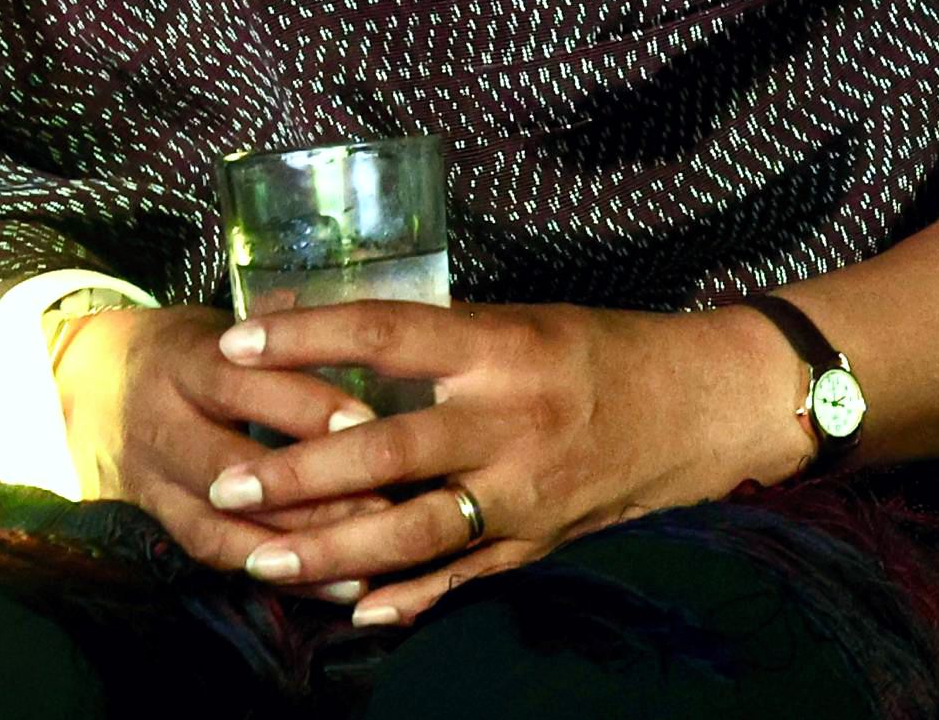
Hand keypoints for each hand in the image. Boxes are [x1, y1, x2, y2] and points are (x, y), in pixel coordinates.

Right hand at [56, 304, 401, 578]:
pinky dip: (271, 575)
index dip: (303, 406)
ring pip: (219, 524)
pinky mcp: (153, 521)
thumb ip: (287, 331)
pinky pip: (211, 555)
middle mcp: (162, 424)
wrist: (83, 381)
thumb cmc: (186, 347)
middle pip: (231, 466)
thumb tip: (365, 324)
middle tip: (382, 504)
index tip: (366, 423)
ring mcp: (151, 481)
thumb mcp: (225, 324)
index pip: (243, 385)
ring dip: (293, 548)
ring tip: (363, 562)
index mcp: (185, 362)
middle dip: (308, 491)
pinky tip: (325, 587)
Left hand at [204, 301, 805, 627]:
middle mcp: (511, 417)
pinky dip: (409, 600)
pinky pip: (465, 578)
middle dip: (297, 473)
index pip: (384, 333)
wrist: (711, 402)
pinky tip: (357, 613)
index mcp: (504, 345)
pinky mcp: (544, 540)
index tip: (235, 343)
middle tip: (227, 486)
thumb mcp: (529, 325)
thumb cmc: (611, 351)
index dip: (304, 337)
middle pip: (384, 448)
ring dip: (331, 549)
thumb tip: (346, 357)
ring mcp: (528, 488)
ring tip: (263, 558)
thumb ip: (449, 349)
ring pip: (412, 530)